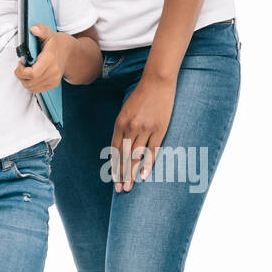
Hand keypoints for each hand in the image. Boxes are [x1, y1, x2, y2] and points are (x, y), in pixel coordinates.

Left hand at [14, 23, 72, 92]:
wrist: (70, 53)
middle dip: (20, 75)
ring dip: (24, 80)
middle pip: (30, 82)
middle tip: (20, 66)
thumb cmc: (57, 43)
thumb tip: (33, 29)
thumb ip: (41, 30)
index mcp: (50, 60)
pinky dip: (30, 84)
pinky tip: (30, 75)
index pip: (32, 73)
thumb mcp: (49, 33)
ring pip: (32, 87)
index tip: (20, 63)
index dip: (21, 71)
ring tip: (25, 70)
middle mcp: (53, 72)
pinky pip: (37, 90)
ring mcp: (54, 80)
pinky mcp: (53, 84)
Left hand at [109, 77, 175, 192]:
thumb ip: (122, 127)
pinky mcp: (159, 130)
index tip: (113, 178)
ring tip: (129, 187)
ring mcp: (145, 129)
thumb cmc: (141, 95)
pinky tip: (143, 176)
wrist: (157, 82)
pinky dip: (147, 164)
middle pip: (123, 156)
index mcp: (120, 122)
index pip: (114, 149)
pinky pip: (152, 151)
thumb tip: (120, 145)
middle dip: (121, 174)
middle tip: (119, 189)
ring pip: (136, 156)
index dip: (114, 165)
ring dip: (131, 173)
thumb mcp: (126, 110)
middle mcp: (130, 127)